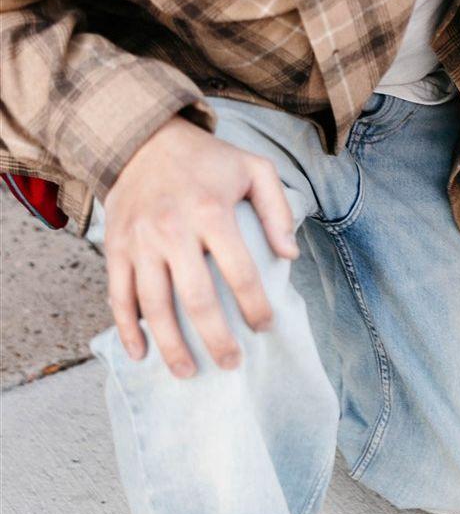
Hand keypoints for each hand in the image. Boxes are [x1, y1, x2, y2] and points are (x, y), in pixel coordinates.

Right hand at [102, 116, 297, 376]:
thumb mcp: (254, 169)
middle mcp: (172, 231)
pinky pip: (119, 297)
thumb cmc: (208, 160)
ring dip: (171, 345)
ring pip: (153, 307)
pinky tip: (142, 353)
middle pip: (195, 299)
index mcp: (211, 212)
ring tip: (189, 372)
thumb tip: (290, 255)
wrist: (144, 141)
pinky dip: (127, 329)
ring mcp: (140, 243)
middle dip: (216, 338)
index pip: (240, 272)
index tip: (265, 327)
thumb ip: (277, 210)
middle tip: (232, 363)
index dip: (255, 305)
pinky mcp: (115, 250)